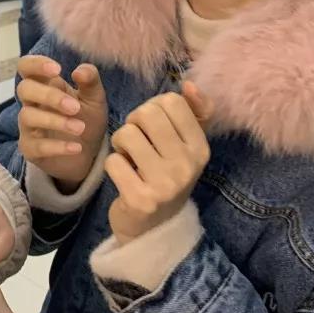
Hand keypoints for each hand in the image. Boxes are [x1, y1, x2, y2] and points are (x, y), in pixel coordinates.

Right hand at [16, 56, 108, 190]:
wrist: (88, 154)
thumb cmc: (86, 119)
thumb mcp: (94, 99)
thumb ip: (90, 81)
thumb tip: (79, 71)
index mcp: (45, 85)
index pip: (26, 66)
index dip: (35, 64)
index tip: (57, 69)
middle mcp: (32, 103)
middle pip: (24, 89)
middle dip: (49, 96)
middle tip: (75, 107)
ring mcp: (28, 126)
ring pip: (27, 116)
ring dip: (55, 121)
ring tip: (80, 128)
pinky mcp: (30, 149)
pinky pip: (36, 145)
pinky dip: (57, 146)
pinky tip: (76, 147)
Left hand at [106, 82, 212, 244]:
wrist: (155, 228)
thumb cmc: (167, 175)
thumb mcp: (185, 145)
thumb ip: (193, 112)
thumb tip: (189, 84)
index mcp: (201, 148)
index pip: (171, 101)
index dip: (153, 109)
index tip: (153, 128)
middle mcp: (187, 165)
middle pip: (147, 113)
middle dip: (134, 122)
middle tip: (136, 142)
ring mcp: (165, 184)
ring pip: (126, 134)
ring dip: (120, 144)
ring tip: (130, 159)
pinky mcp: (140, 199)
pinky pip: (113, 161)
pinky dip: (113, 165)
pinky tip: (124, 177)